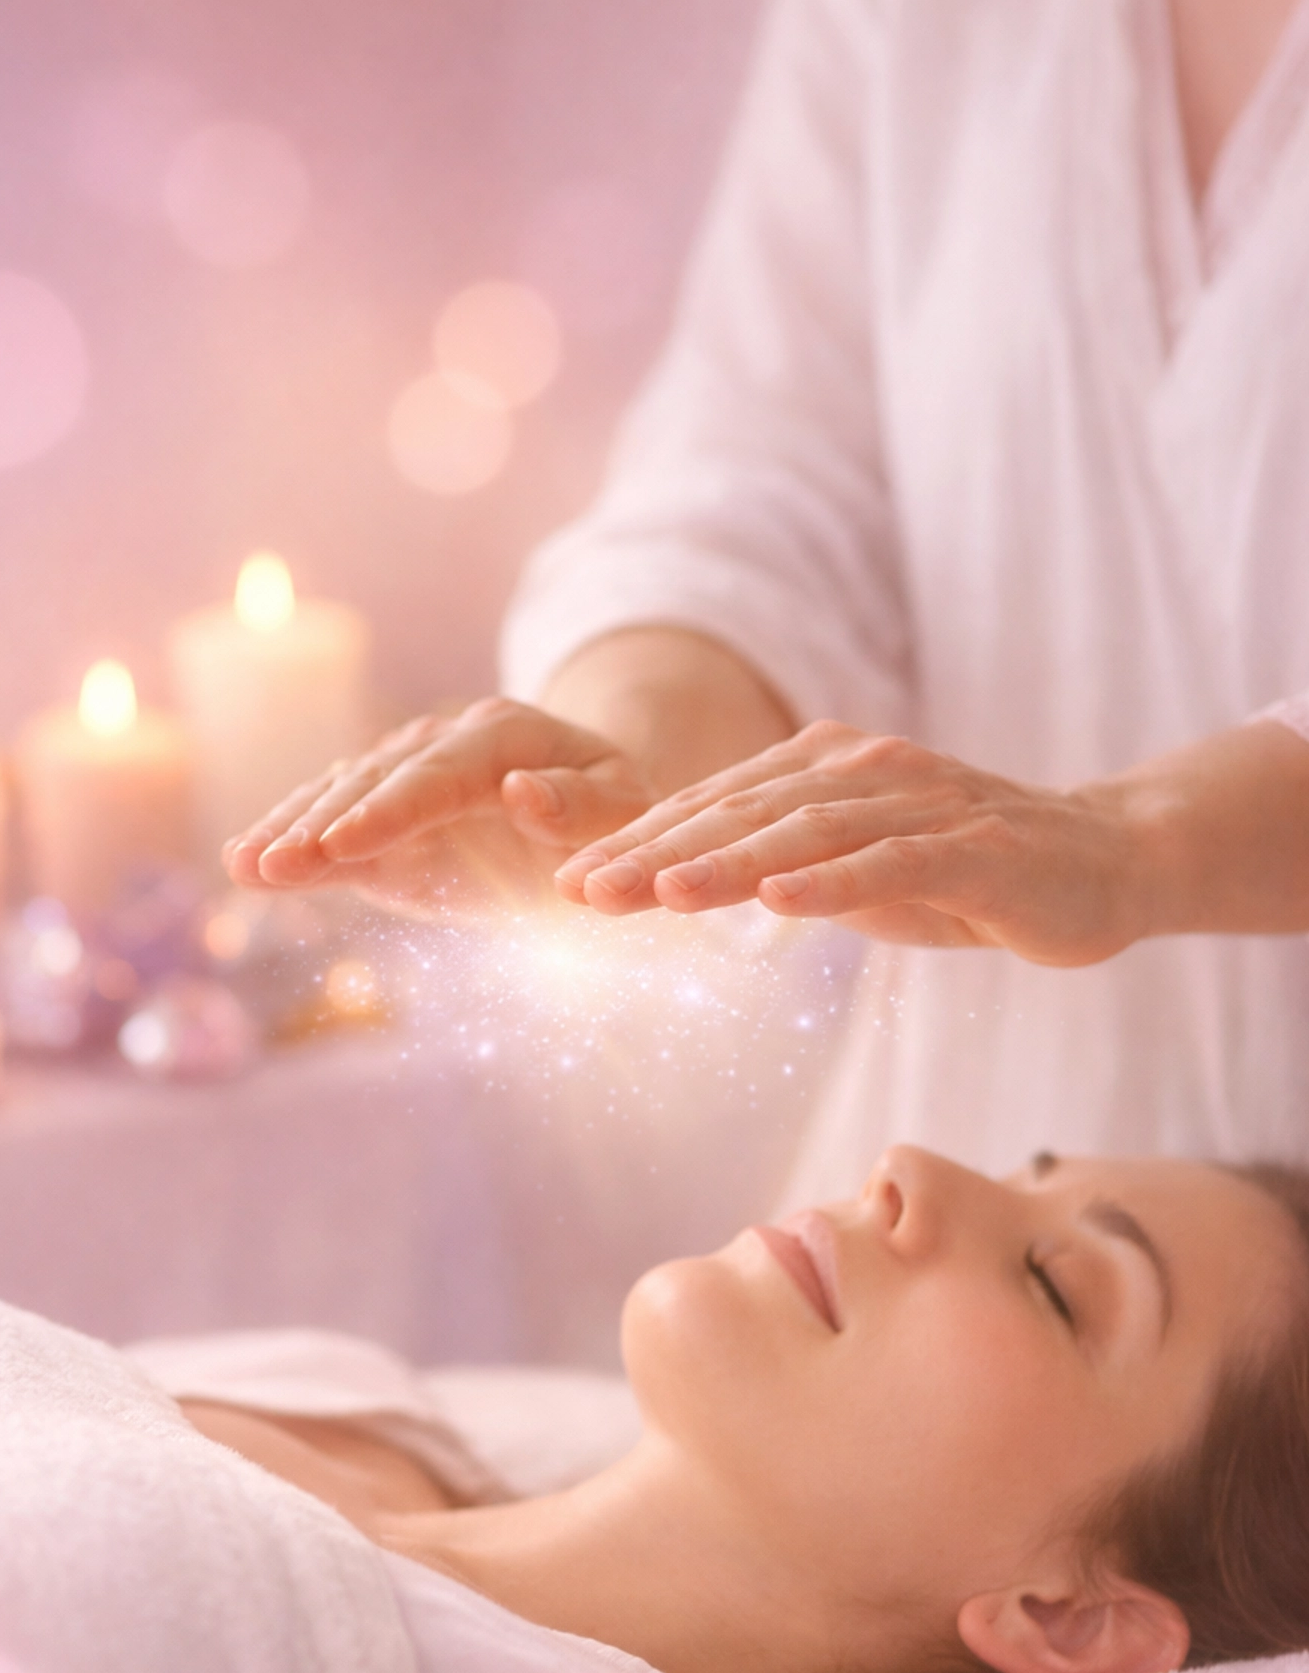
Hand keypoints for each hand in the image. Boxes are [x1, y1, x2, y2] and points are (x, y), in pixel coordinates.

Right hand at [224, 699, 656, 919]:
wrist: (590, 805)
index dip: (389, 810)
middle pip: (374, 783)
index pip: (438, 774)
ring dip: (292, 832)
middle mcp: (441, 743)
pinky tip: (245, 866)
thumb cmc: (613, 813)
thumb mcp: (623, 808)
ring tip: (246, 868)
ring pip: (340, 797)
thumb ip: (581, 806)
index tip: (344, 844)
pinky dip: (291, 844)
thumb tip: (523, 792)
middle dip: (322, 825)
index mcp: (503, 737)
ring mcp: (403, 776)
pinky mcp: (383, 817)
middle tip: (276, 865)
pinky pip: (332, 826)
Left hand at [551, 721, 1144, 965]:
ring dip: (724, 864)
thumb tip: (688, 891)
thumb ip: (780, 875)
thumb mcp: (855, 877)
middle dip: (655, 851)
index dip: (639, 842)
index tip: (569, 882)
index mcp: (825, 771)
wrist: (1104, 862)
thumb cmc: (966, 875)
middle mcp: (864, 770)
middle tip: (580, 890)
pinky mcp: (974, 847)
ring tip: (654, 894)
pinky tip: (778, 902)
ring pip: (804, 832)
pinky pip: (893, 861)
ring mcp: (921, 804)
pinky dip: (833, 880)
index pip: (715, 807)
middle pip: (742, 812)